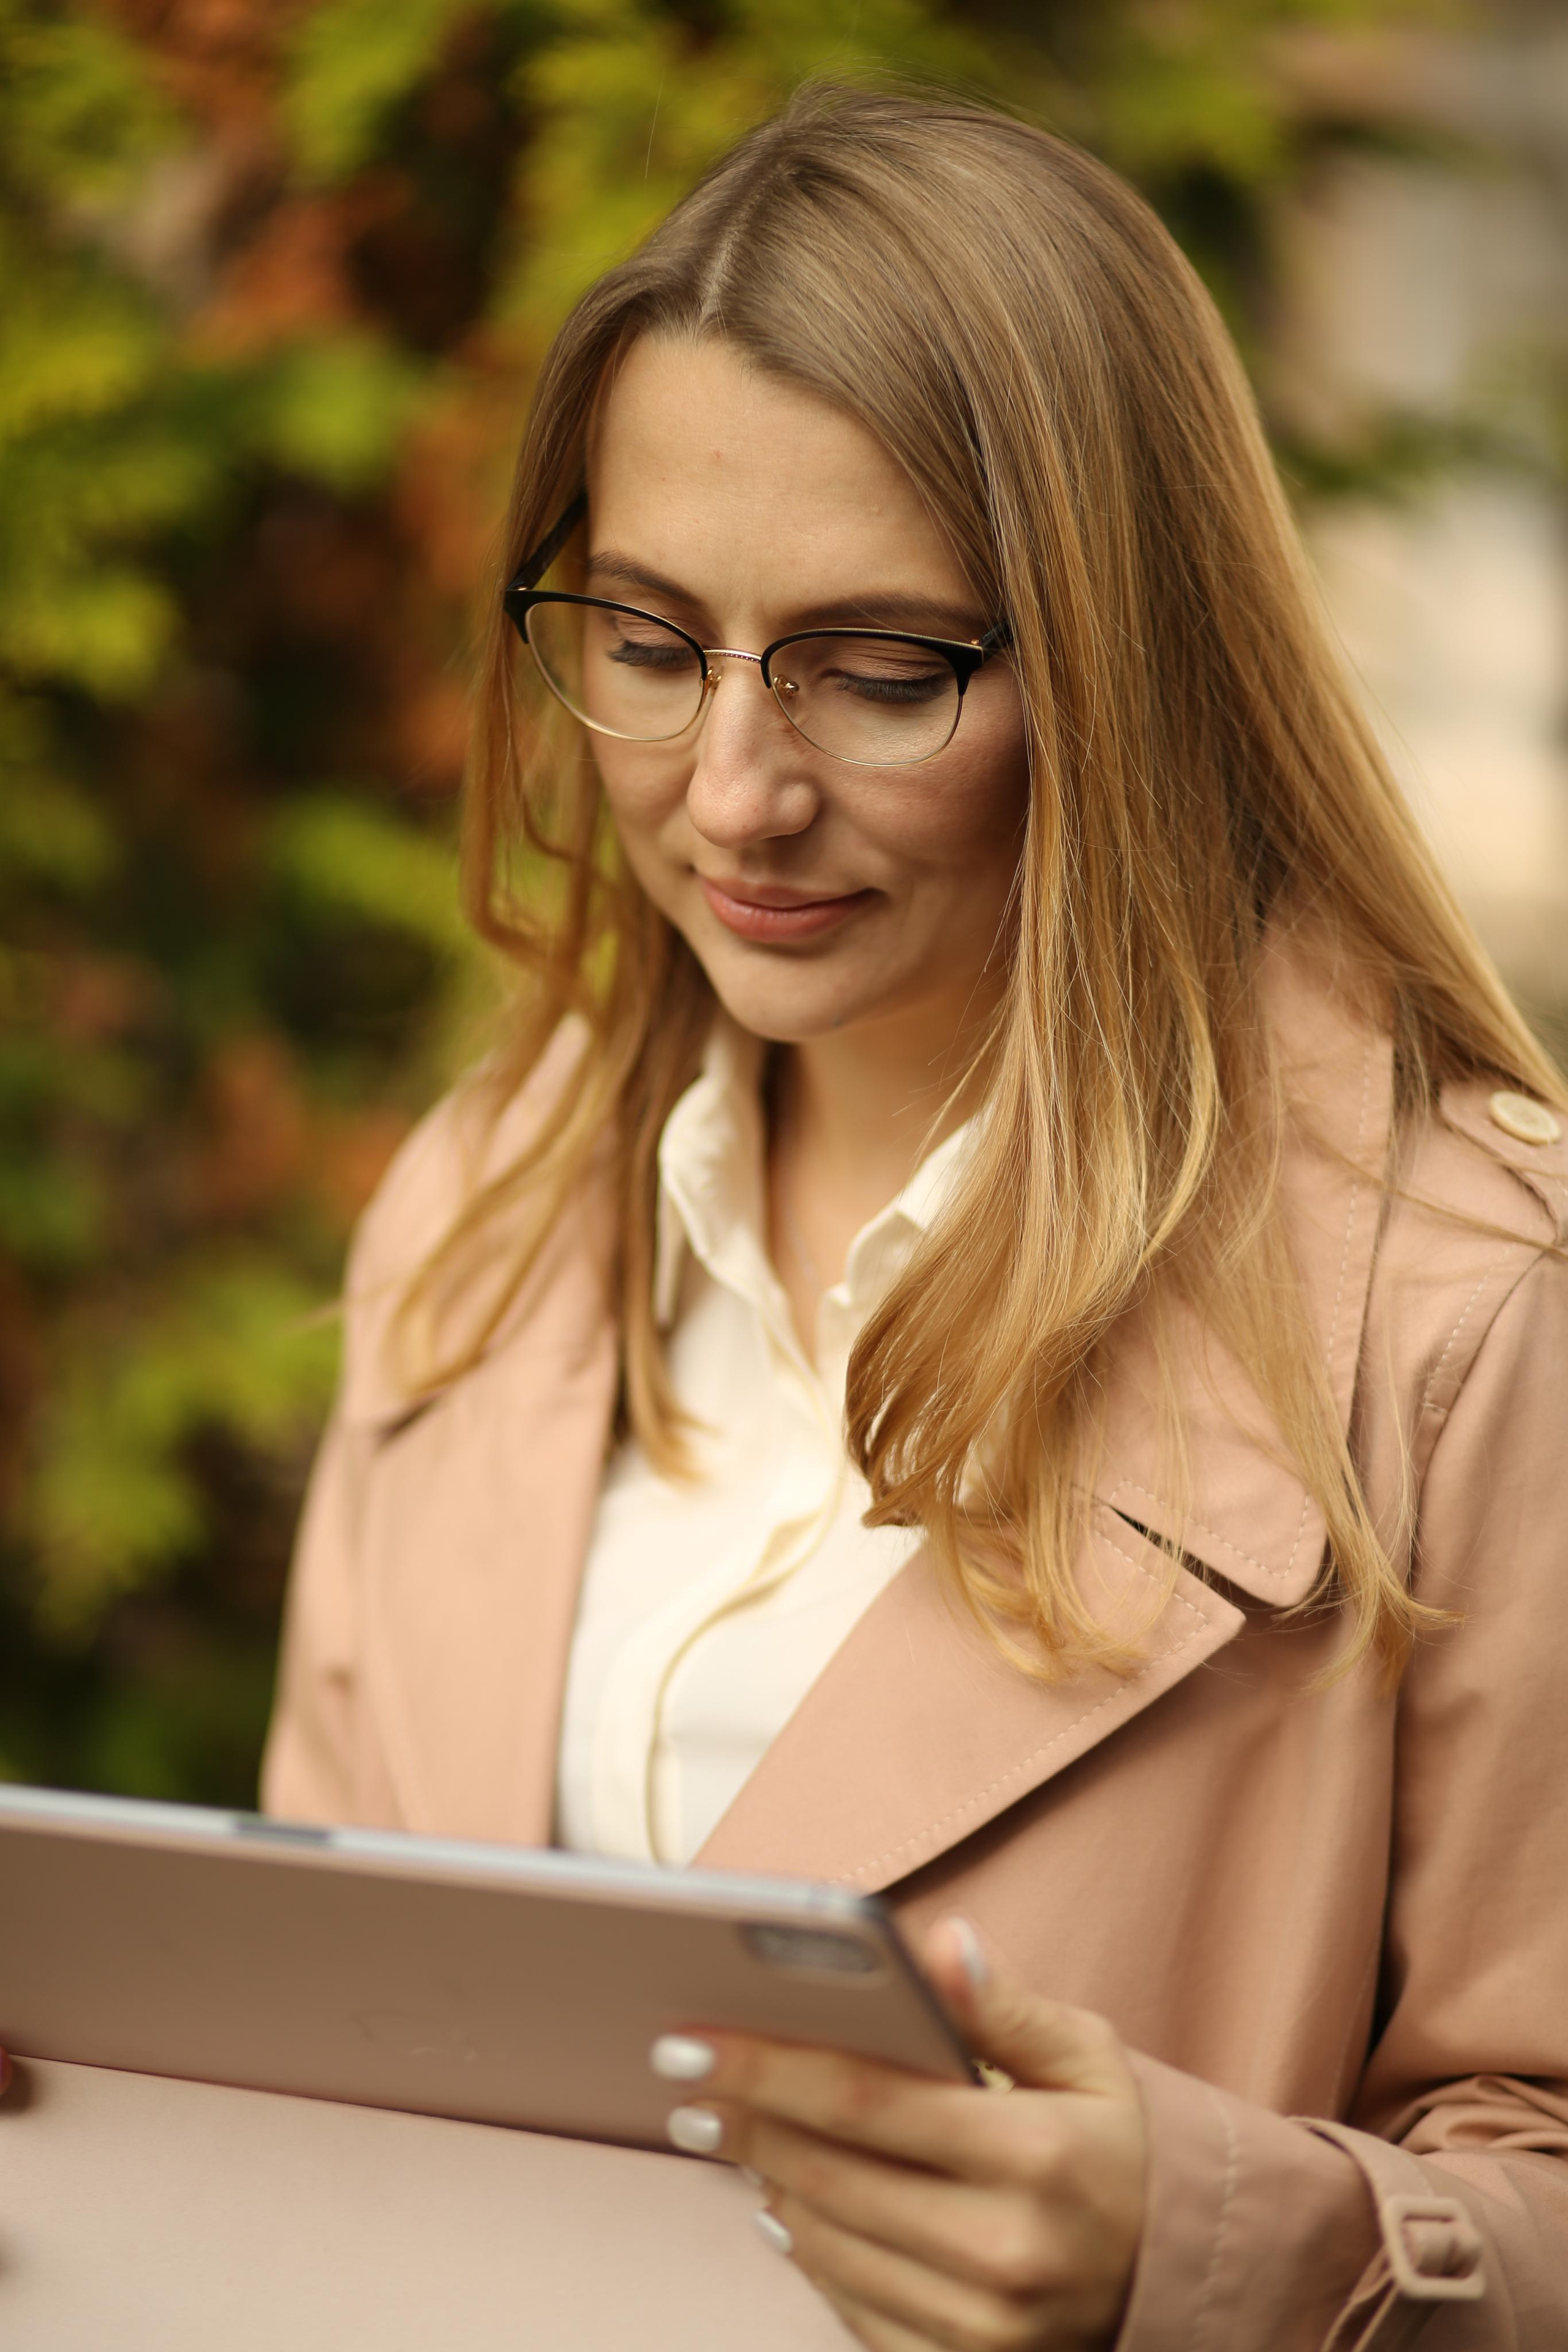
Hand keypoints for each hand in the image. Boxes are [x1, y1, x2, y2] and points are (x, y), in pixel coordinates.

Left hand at [651, 1915, 1145, 2350]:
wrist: (1175, 2281)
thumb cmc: (1118, 2147)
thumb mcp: (1087, 2057)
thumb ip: (1003, 2003)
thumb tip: (937, 1944)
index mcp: (1035, 2153)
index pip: (864, 2098)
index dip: (767, 2065)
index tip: (692, 2040)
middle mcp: (1005, 2249)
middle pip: (829, 2174)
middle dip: (744, 2119)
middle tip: (684, 2079)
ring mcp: (982, 2327)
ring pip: (827, 2245)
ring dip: (764, 2181)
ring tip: (730, 2130)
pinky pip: (852, 2308)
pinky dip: (807, 2252)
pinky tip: (784, 2205)